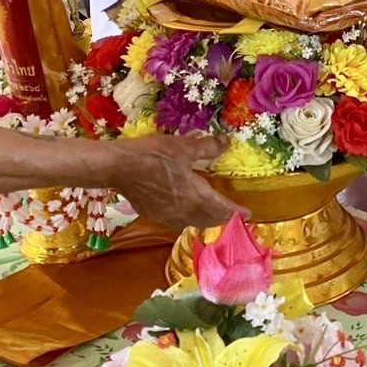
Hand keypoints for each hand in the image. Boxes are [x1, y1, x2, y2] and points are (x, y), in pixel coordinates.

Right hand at [113, 133, 247, 229]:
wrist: (118, 167)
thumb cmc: (153, 155)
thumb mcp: (183, 146)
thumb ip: (207, 147)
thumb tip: (226, 143)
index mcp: (195, 197)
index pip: (222, 209)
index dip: (236, 212)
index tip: (248, 214)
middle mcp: (183, 212)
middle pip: (208, 220)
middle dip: (222, 218)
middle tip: (231, 214)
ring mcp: (166, 215)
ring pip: (192, 222)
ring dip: (205, 219)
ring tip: (211, 213)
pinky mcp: (152, 213)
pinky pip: (176, 220)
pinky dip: (187, 217)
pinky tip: (184, 209)